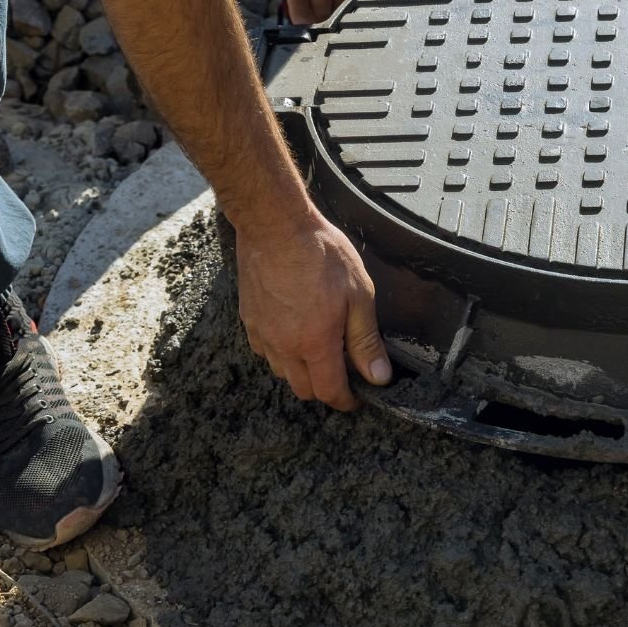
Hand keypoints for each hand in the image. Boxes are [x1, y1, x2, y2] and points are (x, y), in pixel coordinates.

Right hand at [235, 210, 390, 409]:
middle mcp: (284, 346)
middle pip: (303, 388)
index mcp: (314, 344)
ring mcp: (262, 334)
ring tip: (319, 350)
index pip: (329, 392)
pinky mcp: (248, 319)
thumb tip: (379, 376)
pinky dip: (281, 352)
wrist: (275, 226)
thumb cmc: (320, 254)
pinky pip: (265, 351)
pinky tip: (294, 332)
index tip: (356, 398)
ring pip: (282, 372)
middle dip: (324, 388)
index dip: (345, 401)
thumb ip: (366, 341)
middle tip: (343, 372)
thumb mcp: (359, 295)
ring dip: (302, 371)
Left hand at [285, 0, 395, 24]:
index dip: (353, 16)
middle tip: (333, 33)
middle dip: (334, 18)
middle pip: (335, 6)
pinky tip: (301, 27)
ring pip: (316, 4)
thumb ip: (357, 7)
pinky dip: (298, 11)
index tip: (350, 33)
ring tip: (320, 30)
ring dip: (317, 17)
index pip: (356, 2)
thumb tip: (347, 26)